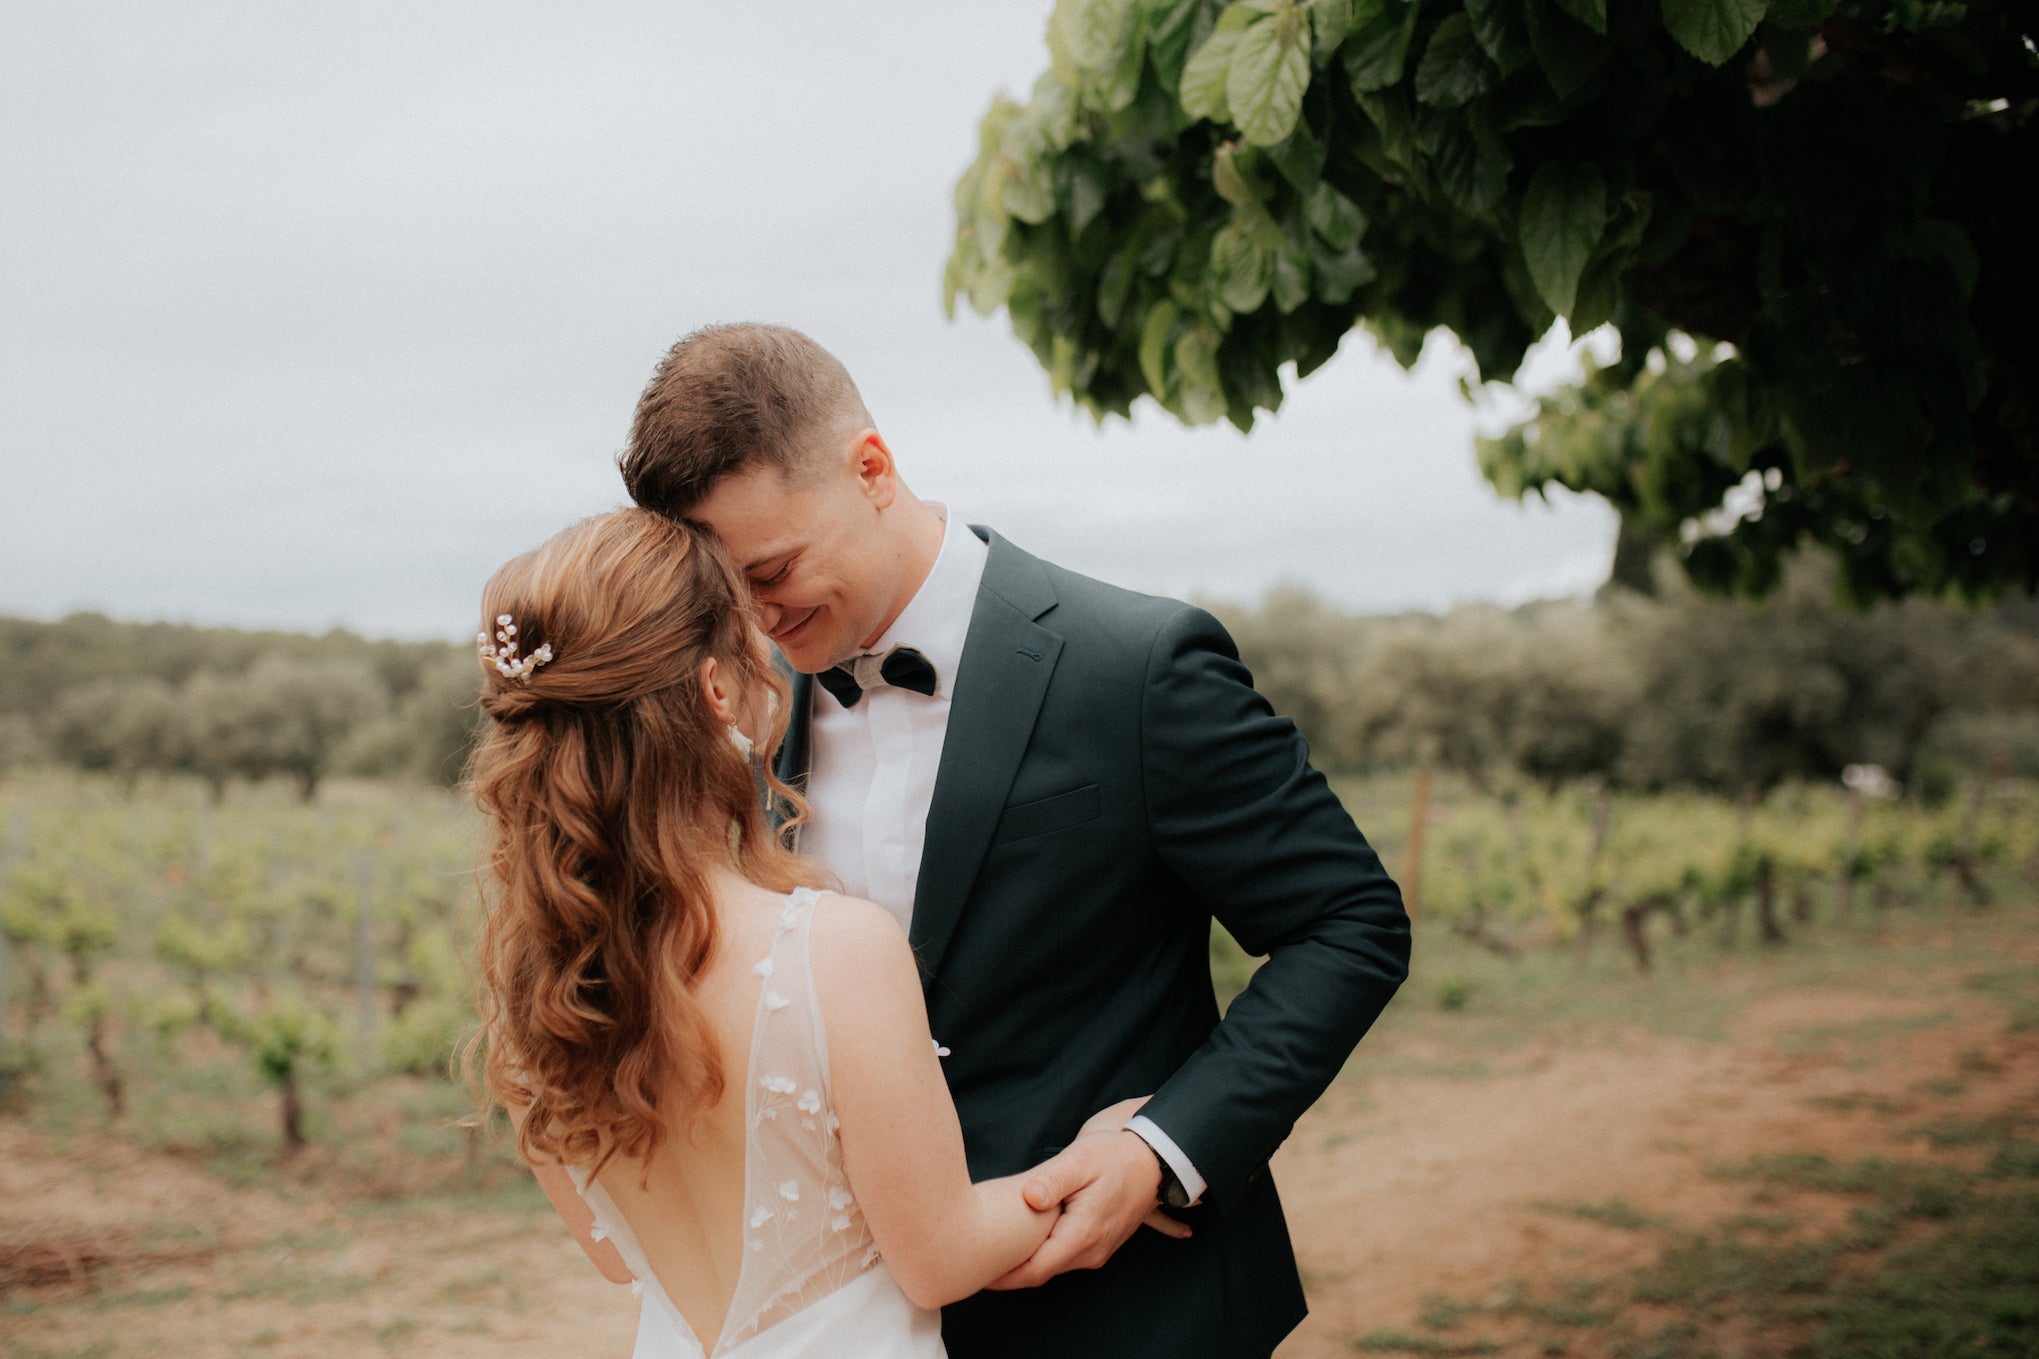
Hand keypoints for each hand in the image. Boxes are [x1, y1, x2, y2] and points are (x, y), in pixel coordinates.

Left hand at [984, 1125, 1190, 1290]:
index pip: (1035, 1270)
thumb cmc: (1115, 1155)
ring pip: (1051, 1266)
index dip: (1004, 1276)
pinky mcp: (1097, 1244)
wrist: (1152, 1159)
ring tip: (990, 1254)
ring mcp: (1096, 1251)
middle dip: (1008, 1273)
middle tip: (973, 1266)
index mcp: (1083, 1234)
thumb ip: (1053, 1180)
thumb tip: (1029, 1197)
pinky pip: (1063, 1258)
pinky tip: (1020, 1244)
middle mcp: (1090, 1251)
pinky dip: (1040, 1256)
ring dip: (1024, 1264)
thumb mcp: (1081, 1159)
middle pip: (1040, 1273)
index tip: (976, 1272)